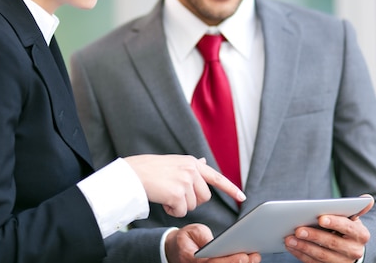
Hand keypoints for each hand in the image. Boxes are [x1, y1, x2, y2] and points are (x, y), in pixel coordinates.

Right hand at [124, 155, 245, 216]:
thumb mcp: (174, 163)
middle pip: (205, 197)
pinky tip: (164, 201)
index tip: (242, 197)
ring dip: (181, 206)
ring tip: (167, 195)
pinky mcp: (178, 193)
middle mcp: (192, 170)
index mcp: (192, 163)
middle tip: (176, 195)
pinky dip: (173, 211)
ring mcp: (186, 181)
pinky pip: (182, 212)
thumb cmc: (150, 170)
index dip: (231, 188)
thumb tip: (205, 162)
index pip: (217, 177)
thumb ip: (191, 166)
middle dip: (193, 201)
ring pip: (193, 206)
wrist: (133, 174)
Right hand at [165, 224, 260, 262]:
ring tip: (255, 257)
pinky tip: (249, 259)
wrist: (176, 249)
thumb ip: (204, 237)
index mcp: (193, 261)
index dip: (230, 261)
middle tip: (254, 256)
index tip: (244, 256)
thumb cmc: (186, 239)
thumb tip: (217, 243)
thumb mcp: (192, 232)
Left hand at [284, 194, 373, 262]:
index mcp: (361, 235)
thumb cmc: (347, 228)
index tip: (320, 218)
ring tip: (289, 238)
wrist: (351, 248)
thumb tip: (367, 198)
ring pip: (322, 256)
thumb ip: (356, 208)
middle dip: (314, 236)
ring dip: (304, 247)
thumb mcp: (353, 218)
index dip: (334, 223)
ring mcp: (343, 262)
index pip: (348, 228)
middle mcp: (354, 250)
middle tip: (297, 229)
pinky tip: (291, 247)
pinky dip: (301, 255)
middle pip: (332, 243)